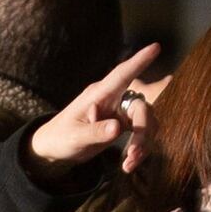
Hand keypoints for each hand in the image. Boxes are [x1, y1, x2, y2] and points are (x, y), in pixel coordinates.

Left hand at [23, 42, 168, 179]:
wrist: (55, 150)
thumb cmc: (60, 137)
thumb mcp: (75, 137)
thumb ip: (95, 132)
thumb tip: (118, 128)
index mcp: (99, 94)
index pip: (121, 74)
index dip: (139, 61)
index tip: (156, 47)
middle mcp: (113, 100)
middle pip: (141, 107)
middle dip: (143, 131)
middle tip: (133, 154)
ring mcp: (119, 112)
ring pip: (146, 122)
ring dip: (143, 144)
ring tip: (129, 164)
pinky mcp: (123, 125)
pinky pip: (141, 133)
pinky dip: (139, 149)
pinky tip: (129, 164)